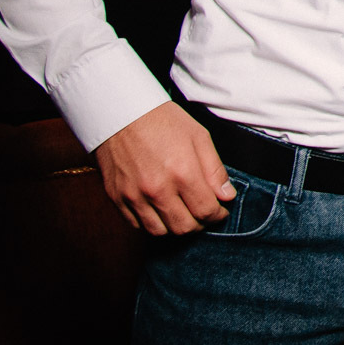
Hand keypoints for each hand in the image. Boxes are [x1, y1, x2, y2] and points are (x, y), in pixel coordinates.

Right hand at [94, 101, 235, 234]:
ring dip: (175, 227)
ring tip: (183, 213)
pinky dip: (152, 223)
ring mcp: (134, 196)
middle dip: (199, 224)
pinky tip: (160, 211)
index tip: (220, 211)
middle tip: (203, 214)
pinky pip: (136, 225)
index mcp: (182, 172)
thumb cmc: (163, 121)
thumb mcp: (199, 137)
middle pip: (184, 227)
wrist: (121, 113)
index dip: (218, 215)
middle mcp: (157, 189)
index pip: (206, 211)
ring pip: (160, 231)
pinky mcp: (117, 198)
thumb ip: (215, 170)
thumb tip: (227, 196)